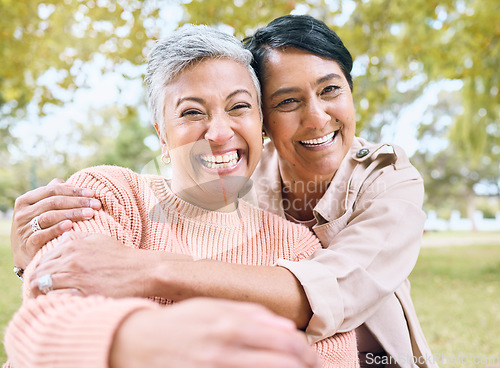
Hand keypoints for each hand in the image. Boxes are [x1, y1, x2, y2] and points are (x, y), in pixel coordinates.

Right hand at [11, 179, 101, 268]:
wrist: (26, 255)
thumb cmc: (38, 228)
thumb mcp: (41, 210)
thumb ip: (51, 195)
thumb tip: (65, 182)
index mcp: (25, 200)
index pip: (52, 190)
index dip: (74, 190)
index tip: (92, 193)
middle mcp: (22, 213)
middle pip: (53, 202)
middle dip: (78, 202)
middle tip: (96, 204)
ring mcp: (23, 229)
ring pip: (49, 217)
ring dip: (72, 214)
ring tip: (90, 214)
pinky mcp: (27, 244)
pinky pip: (42, 234)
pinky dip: (57, 229)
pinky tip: (70, 225)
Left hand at [30, 232, 152, 297]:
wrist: (142, 271)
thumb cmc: (122, 256)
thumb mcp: (99, 239)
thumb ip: (77, 238)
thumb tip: (62, 239)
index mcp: (73, 246)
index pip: (43, 260)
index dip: (39, 271)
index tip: (41, 279)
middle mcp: (71, 261)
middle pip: (39, 274)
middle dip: (35, 283)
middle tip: (38, 292)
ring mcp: (76, 278)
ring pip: (44, 287)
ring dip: (41, 294)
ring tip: (44, 300)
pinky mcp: (84, 293)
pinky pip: (57, 299)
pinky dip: (53, 302)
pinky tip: (57, 304)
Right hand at [110, 298, 319, 367]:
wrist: (136, 344)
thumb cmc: (177, 323)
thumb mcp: (210, 307)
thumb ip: (248, 313)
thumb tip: (284, 324)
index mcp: (229, 324)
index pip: (283, 340)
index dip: (304, 351)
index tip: (311, 357)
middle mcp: (226, 350)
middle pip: (281, 363)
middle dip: (303, 367)